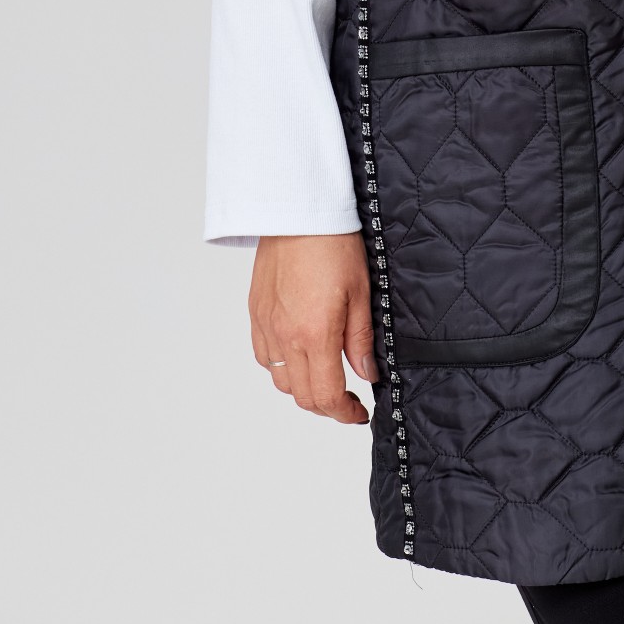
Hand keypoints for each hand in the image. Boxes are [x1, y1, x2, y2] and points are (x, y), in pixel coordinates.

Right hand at [248, 233, 376, 425]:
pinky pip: (264, 355)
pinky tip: (299, 351)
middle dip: (326, 405)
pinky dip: (281, 365)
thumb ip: (361, 340)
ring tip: (325, 373)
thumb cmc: (334, 244)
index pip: (325, 396)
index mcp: (315, 334)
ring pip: (280, 379)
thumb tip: (367, 373)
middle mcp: (285, 336)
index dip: (344, 414)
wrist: (298, 209)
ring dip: (303, 385)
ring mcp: (266, 325)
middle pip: (300, 396)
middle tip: (347, 398)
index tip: (359, 413)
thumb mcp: (362, 293)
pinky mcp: (256, 312)